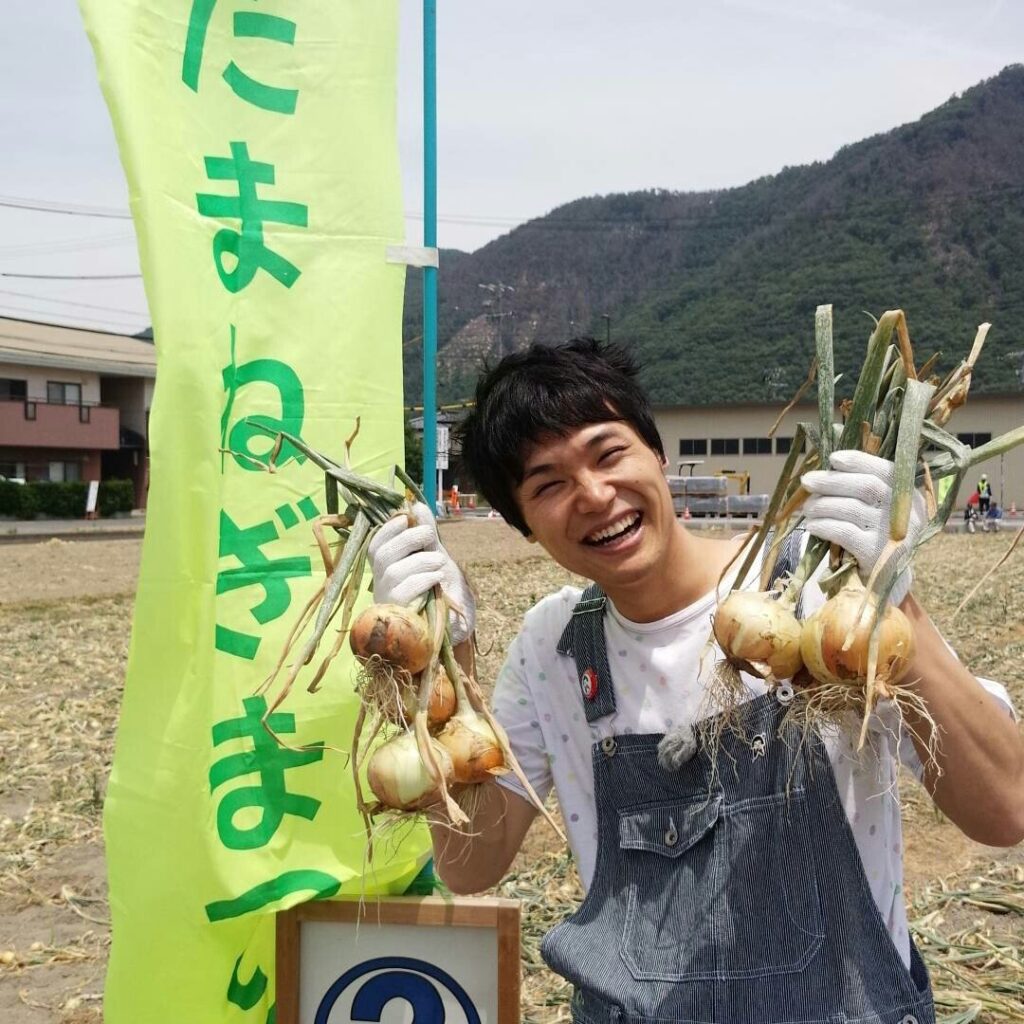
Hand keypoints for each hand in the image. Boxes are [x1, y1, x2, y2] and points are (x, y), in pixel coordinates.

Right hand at [367, 502, 475, 643]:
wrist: (455, 623)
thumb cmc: (440, 589)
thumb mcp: (434, 556)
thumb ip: (425, 535)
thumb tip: (417, 505)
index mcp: (386, 568)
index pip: (375, 545)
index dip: (387, 529)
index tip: (406, 518)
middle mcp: (380, 584)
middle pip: (381, 555)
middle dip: (406, 539)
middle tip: (429, 534)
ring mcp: (387, 601)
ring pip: (393, 571)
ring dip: (420, 560)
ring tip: (441, 561)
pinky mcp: (398, 616)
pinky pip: (403, 591)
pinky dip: (422, 579)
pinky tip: (437, 577)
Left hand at [801, 450, 925, 604]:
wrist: (884, 583)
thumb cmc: (875, 538)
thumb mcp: (878, 512)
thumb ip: (863, 490)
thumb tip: (826, 468)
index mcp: (911, 497)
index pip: (886, 470)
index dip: (858, 461)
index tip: (833, 459)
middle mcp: (908, 514)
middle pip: (866, 487)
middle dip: (831, 481)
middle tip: (807, 482)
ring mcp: (894, 535)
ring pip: (852, 508)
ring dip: (822, 504)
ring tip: (807, 508)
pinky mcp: (877, 555)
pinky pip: (844, 532)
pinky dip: (824, 525)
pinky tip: (812, 526)